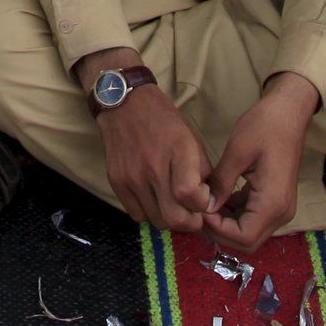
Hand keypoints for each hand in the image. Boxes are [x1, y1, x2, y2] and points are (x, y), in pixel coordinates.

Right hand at [87, 67, 215, 236]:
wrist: (125, 103)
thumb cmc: (164, 120)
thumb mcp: (192, 139)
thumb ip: (203, 173)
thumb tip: (209, 203)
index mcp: (178, 151)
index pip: (192, 196)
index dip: (203, 205)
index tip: (204, 197)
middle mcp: (153, 167)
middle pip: (175, 219)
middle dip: (190, 221)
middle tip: (192, 211)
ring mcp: (132, 177)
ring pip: (157, 222)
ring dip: (170, 218)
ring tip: (173, 204)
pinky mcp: (116, 182)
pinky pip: (137, 215)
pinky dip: (149, 213)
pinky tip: (154, 198)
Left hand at [206, 76, 317, 253]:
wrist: (289, 111)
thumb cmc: (265, 126)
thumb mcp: (237, 151)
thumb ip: (221, 183)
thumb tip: (206, 206)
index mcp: (273, 202)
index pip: (243, 238)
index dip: (218, 230)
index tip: (200, 209)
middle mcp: (281, 212)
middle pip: (247, 242)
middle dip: (220, 232)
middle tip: (199, 211)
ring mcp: (280, 207)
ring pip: (250, 232)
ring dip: (226, 224)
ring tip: (205, 204)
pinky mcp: (276, 200)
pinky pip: (253, 218)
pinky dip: (234, 215)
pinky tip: (219, 197)